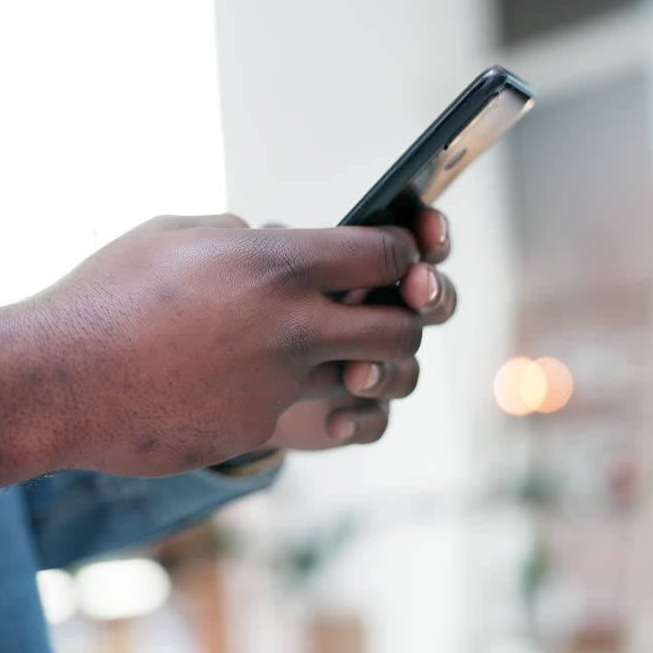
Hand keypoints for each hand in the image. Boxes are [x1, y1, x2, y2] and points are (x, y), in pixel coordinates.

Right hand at [0, 214, 425, 484]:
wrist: (58, 381)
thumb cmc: (106, 295)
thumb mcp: (175, 235)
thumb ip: (241, 235)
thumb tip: (276, 239)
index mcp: (277, 263)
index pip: (387, 253)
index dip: (402, 252)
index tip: (394, 257)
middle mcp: (293, 326)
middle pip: (405, 327)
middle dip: (407, 318)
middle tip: (381, 312)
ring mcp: (279, 385)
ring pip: (370, 381)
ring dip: (369, 367)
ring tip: (344, 352)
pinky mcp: (257, 427)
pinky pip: (310, 412)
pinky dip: (306, 398)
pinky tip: (274, 385)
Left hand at [262, 207, 455, 450]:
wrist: (218, 372)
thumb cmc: (240, 302)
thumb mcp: (251, 262)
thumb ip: (279, 246)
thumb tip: (283, 234)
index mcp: (362, 270)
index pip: (412, 246)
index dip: (431, 236)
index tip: (427, 231)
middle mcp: (377, 317)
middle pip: (433, 304)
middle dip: (434, 294)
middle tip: (416, 288)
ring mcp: (371, 365)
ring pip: (407, 370)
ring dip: (388, 370)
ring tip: (356, 373)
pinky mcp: (352, 410)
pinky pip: (376, 421)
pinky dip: (361, 420)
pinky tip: (335, 420)